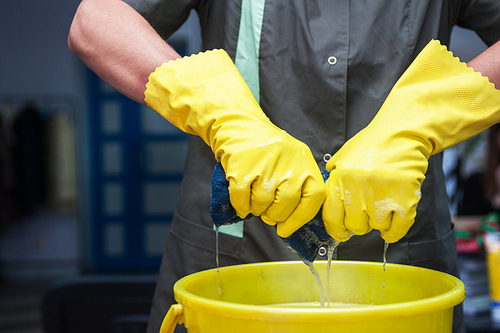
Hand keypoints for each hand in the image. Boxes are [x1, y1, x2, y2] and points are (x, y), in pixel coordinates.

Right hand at [145, 50, 325, 236]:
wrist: (238, 124)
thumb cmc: (266, 148)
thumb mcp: (291, 159)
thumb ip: (296, 184)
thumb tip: (290, 221)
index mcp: (304, 161)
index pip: (314, 197)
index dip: (300, 218)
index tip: (286, 228)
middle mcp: (288, 161)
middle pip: (285, 203)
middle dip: (274, 215)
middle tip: (268, 215)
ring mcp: (264, 163)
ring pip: (262, 203)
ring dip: (256, 209)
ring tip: (254, 203)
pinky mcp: (242, 166)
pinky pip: (242, 198)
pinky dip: (240, 206)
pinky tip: (241, 202)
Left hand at [322, 40, 499, 242]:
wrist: (402, 132)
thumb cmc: (373, 143)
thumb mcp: (343, 157)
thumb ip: (333, 178)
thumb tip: (327, 201)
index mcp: (340, 180)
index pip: (332, 217)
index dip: (336, 229)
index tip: (341, 233)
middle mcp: (358, 190)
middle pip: (354, 226)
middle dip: (358, 224)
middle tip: (365, 215)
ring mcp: (382, 196)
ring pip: (375, 228)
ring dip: (378, 223)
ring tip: (381, 208)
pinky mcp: (405, 200)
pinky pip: (397, 229)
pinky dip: (394, 232)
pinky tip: (391, 228)